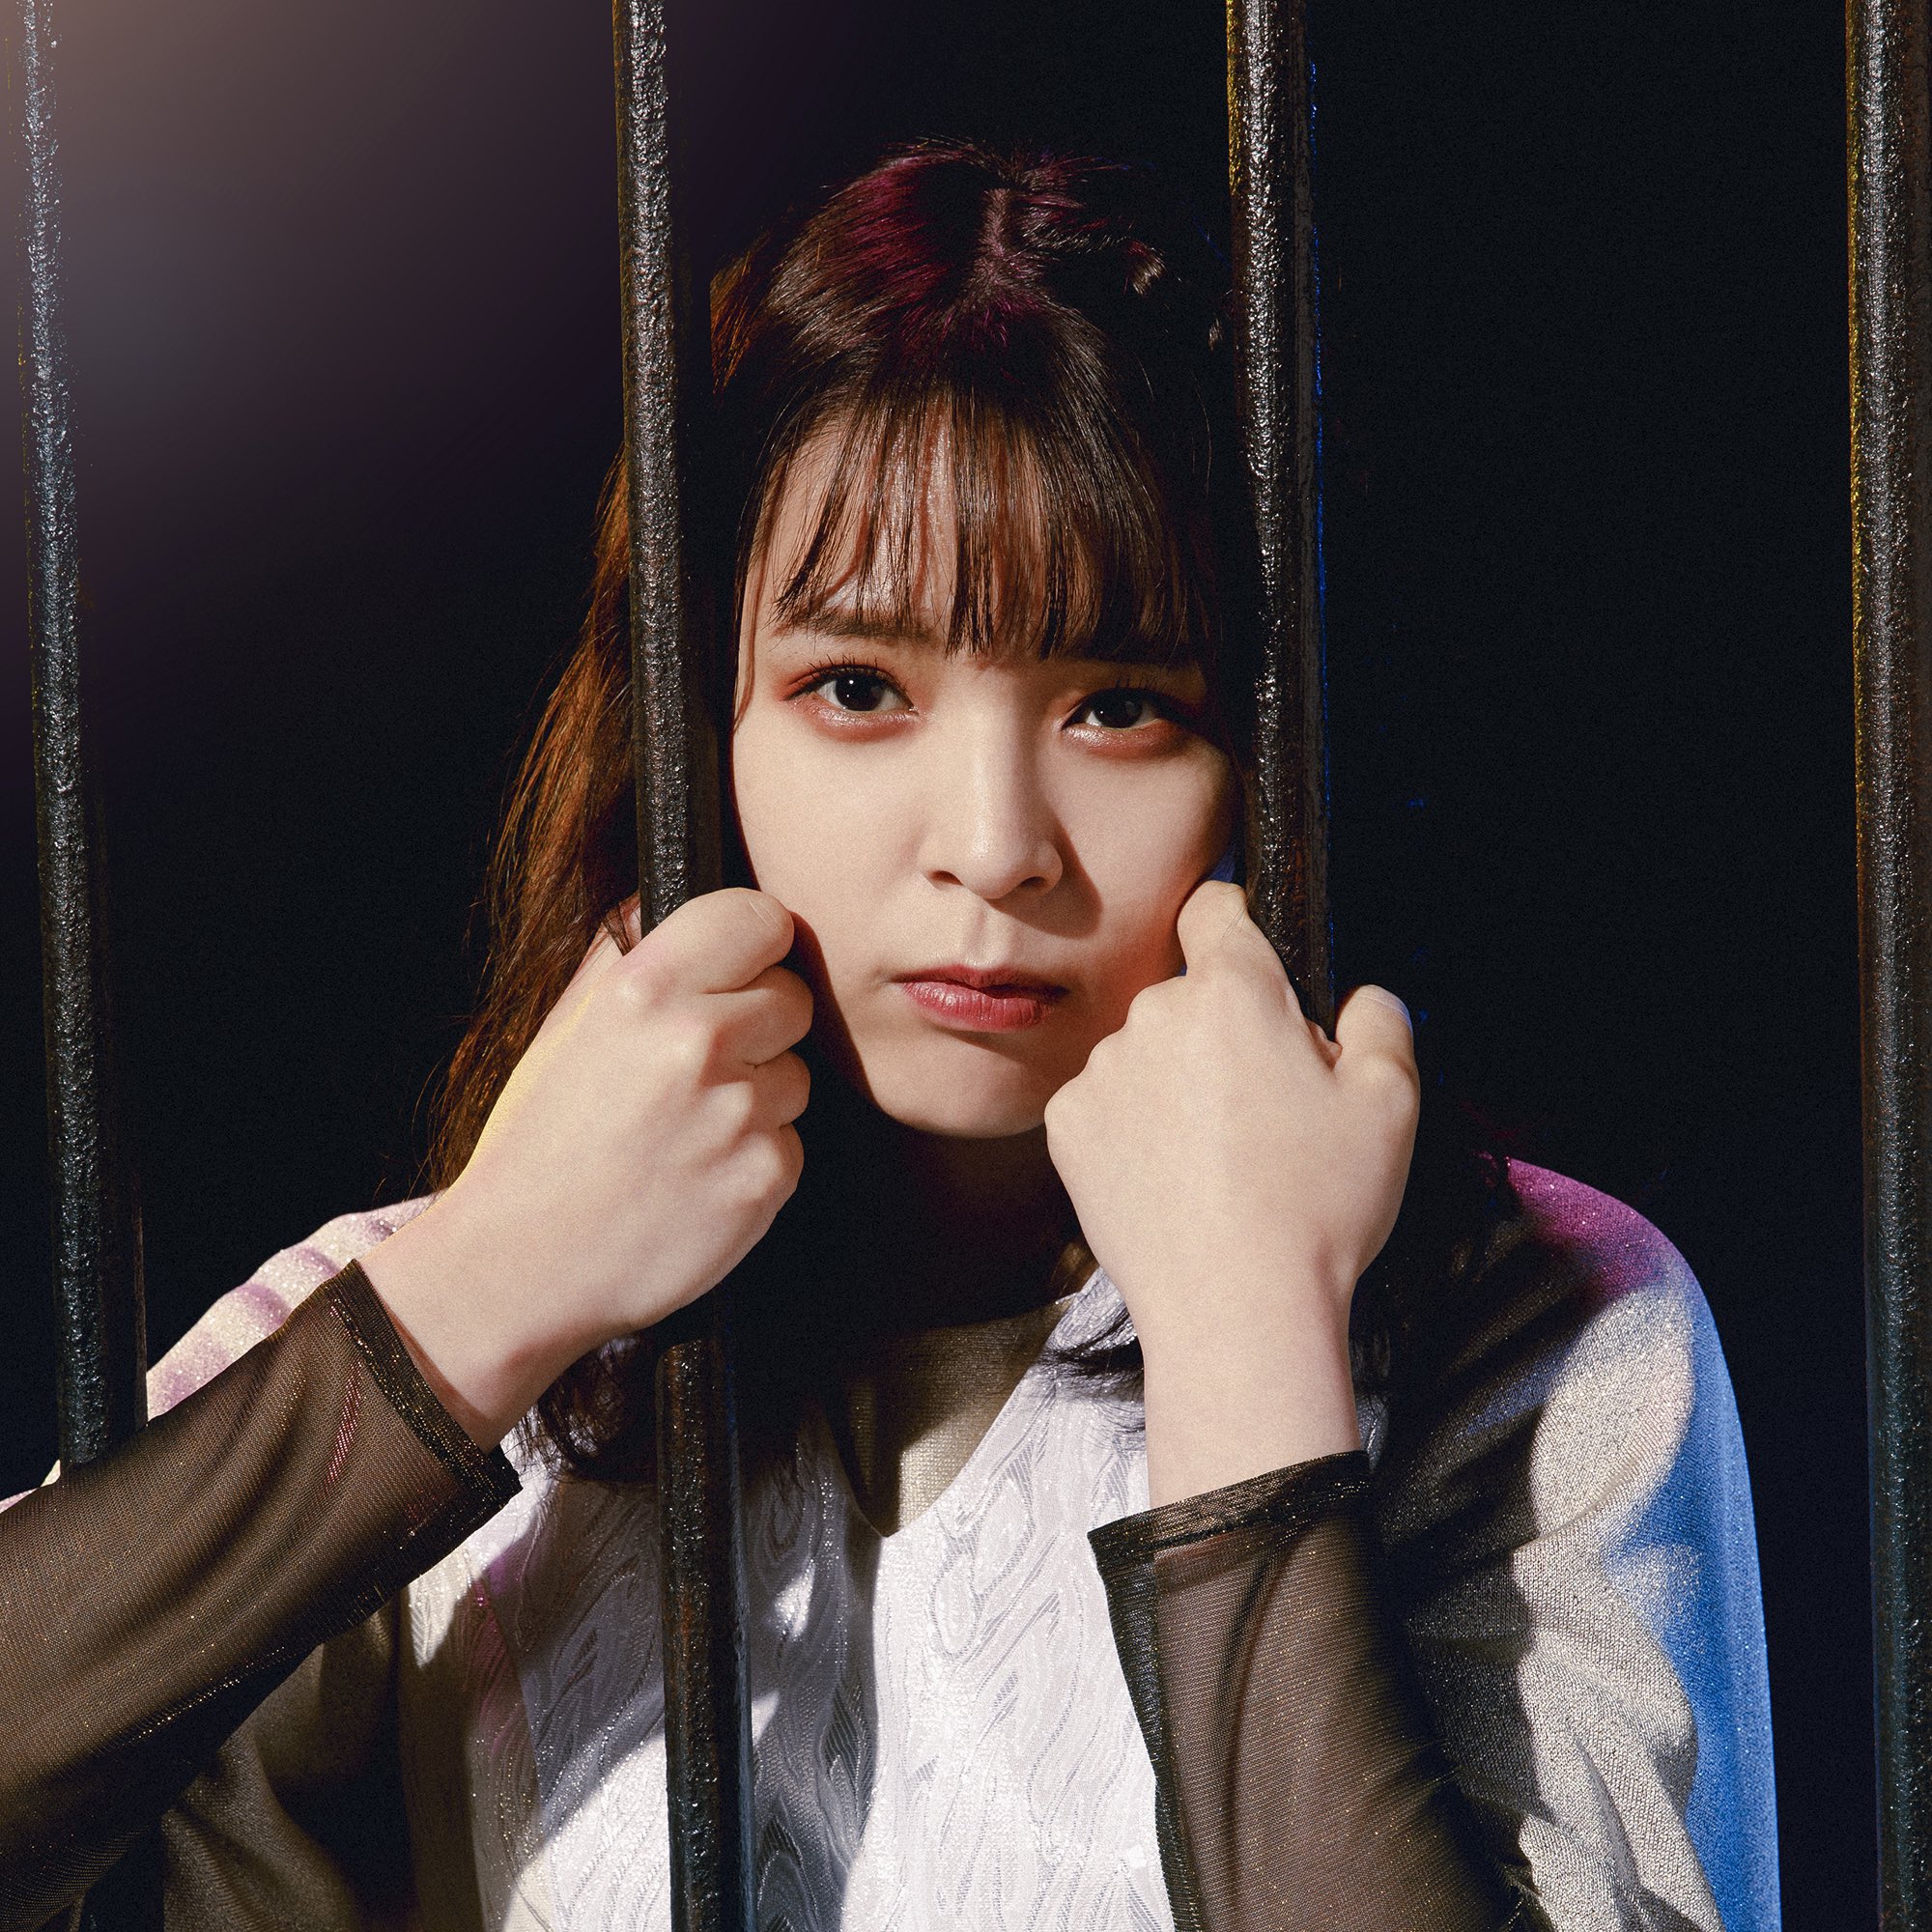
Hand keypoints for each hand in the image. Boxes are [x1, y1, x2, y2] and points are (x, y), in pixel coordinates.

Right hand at [362, 887, 811, 1443]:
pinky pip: (792, 1143)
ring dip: (759, 1097)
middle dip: (759, 1026)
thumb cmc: (539, 1141)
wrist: (520, 1264)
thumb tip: (668, 900)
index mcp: (645, 990)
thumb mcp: (566, 1027)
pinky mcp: (767, 1176)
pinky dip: (757, 1158)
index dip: (755, 944)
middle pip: (793, 998)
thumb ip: (627, 955)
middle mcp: (699, 1041)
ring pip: (798, 1074)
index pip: (760, 917)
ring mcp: (739, 1112)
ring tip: (687, 1131)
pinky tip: (698, 1177)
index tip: (741, 968)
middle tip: (698, 1068)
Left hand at [1043, 879, 1418, 1500]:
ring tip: (1218, 1160)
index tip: (1253, 970)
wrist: (1234, 1308)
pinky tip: (1171, 1179)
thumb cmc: (1317, 1207)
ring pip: (1144, 1054)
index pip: (1216, 907)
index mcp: (1233, 991)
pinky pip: (1104, 1105)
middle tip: (1264, 1108)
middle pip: (1186, 996)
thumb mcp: (1392, 1104)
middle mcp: (1154, 1014)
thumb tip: (1358, 999)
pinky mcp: (1066, 1126)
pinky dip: (1131, 1130)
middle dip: (1221, 1033)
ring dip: (1173, 1083)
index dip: (1237, 929)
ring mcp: (1102, 1070)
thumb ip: (1380, 1024)